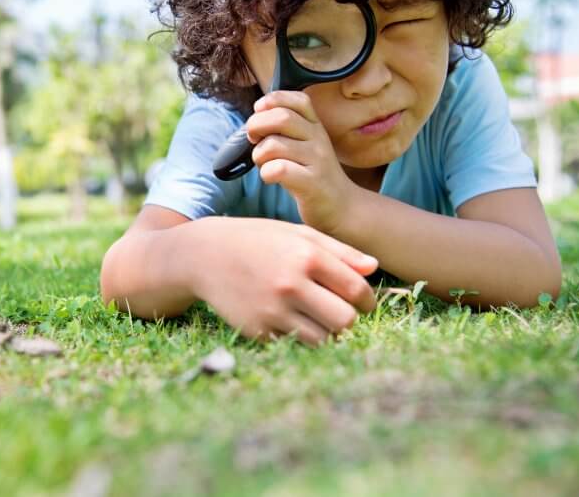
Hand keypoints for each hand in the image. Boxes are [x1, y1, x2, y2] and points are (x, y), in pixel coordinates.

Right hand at [190, 217, 377, 343]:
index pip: (356, 291)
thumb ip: (338, 251)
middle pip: (345, 321)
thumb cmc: (256, 240)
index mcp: (306, 256)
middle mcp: (291, 285)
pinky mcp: (257, 331)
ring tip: (317, 318)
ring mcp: (272, 311)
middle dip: (348, 319)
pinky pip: (294, 344)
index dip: (366, 300)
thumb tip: (373, 268)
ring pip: (323, 340)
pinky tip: (287, 319)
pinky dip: (297, 336)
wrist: (204, 255)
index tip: (362, 302)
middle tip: (340, 312)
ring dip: (326, 332)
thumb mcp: (296, 234)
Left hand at [246, 90, 359, 234]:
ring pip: (274, 145)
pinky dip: (266, 173)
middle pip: (281, 117)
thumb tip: (254, 119)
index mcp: (315, 126)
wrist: (341, 208)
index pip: (297, 99)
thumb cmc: (311, 175)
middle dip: (256, 125)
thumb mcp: (304, 145)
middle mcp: (319, 138)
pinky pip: (279, 169)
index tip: (260, 113)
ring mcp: (317, 160)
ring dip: (259, 155)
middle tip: (254, 140)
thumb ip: (284, 130)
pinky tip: (271, 178)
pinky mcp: (312, 183)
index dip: (272, 101)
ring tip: (265, 164)